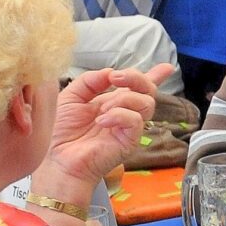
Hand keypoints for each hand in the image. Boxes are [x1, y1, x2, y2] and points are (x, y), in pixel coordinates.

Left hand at [40, 68, 159, 185]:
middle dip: (136, 78)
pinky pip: (136, 120)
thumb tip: (110, 72)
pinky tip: (102, 121)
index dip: (155, 76)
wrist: (58, 158)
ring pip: (146, 103)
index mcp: (113, 101)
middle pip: (148, 90)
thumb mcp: (71, 97)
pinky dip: (119, 115)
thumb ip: (89, 81)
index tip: (167, 67)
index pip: (138, 87)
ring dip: (123, 99)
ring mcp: (129, 128)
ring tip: (102, 110)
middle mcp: (125, 113)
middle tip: (116, 78)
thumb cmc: (62, 132)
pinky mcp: (129, 141)